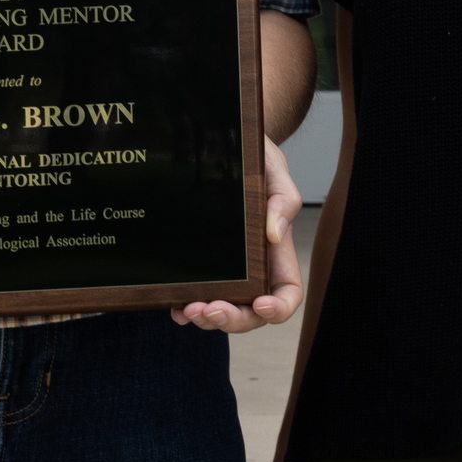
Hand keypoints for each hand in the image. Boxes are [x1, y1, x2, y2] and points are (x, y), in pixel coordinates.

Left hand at [173, 138, 304, 333]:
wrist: (222, 142)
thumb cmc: (256, 160)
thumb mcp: (274, 173)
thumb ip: (282, 201)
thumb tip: (272, 235)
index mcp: (276, 252)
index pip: (287, 293)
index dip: (278, 309)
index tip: (260, 304)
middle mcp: (253, 268)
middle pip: (251, 313)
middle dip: (232, 319)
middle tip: (210, 310)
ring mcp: (226, 269)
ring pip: (222, 309)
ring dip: (207, 318)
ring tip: (189, 309)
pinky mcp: (200, 263)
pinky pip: (196, 295)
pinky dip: (185, 308)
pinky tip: (174, 308)